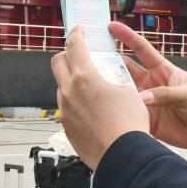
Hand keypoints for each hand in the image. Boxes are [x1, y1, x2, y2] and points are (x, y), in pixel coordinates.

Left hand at [50, 27, 150, 170]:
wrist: (123, 156)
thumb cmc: (128, 126)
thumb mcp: (128, 91)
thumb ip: (113, 79)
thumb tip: (110, 77)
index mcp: (85, 78)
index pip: (74, 46)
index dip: (76, 34)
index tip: (78, 31)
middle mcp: (69, 92)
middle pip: (58, 63)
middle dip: (67, 54)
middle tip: (78, 54)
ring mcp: (65, 110)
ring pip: (61, 87)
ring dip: (71, 81)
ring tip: (90, 87)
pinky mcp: (66, 127)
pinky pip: (66, 108)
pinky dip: (75, 103)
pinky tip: (91, 110)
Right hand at [108, 22, 186, 155]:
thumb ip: (166, 94)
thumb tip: (143, 97)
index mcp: (163, 71)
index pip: (142, 49)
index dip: (127, 37)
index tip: (112, 27)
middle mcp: (152, 84)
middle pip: (126, 69)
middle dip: (110, 62)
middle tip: (92, 57)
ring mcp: (148, 102)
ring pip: (123, 91)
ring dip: (112, 88)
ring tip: (95, 84)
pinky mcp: (146, 119)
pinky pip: (129, 114)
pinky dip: (119, 112)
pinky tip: (106, 110)